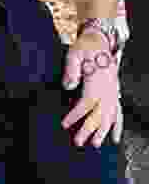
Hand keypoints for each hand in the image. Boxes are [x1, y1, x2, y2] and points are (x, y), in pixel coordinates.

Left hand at [62, 31, 120, 146]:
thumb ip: (71, 70)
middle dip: (89, 129)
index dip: (75, 115)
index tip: (65, 124)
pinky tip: (115, 137)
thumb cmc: (86, 46)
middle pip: (99, 114)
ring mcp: (113, 91)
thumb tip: (67, 86)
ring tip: (95, 144)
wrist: (100, 39)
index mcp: (98, 80)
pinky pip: (118, 112)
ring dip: (102, 131)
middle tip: (78, 142)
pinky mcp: (114, 92)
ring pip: (110, 116)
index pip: (86, 103)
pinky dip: (117, 126)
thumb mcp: (74, 53)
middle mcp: (108, 88)